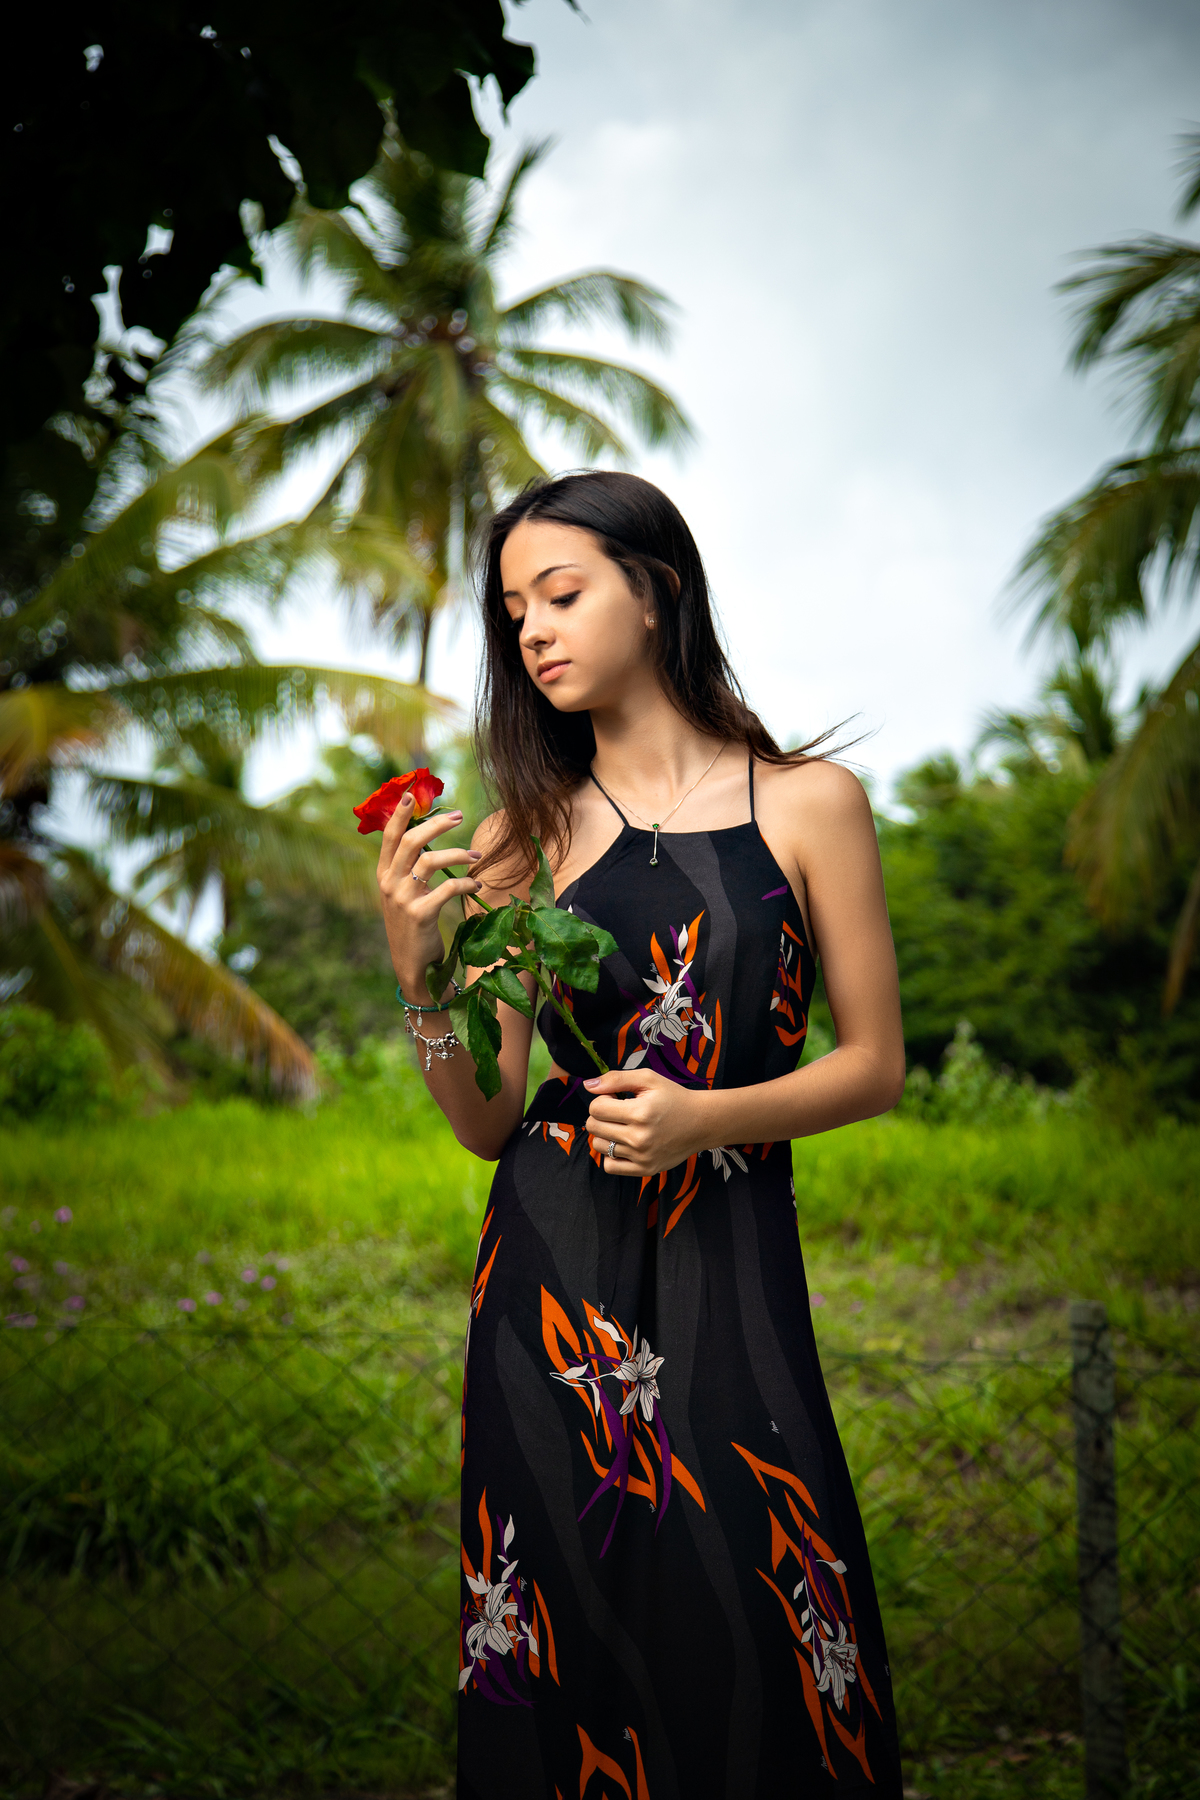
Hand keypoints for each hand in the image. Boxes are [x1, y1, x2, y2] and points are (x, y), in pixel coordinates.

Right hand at [377, 797, 482, 995]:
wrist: (411, 965)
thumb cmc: (413, 925)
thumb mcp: (404, 894)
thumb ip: (410, 868)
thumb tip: (429, 837)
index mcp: (384, 874)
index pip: (389, 836)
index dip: (400, 814)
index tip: (412, 794)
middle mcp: (389, 883)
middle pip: (410, 841)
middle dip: (437, 824)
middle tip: (459, 815)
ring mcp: (402, 898)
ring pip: (430, 860)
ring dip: (458, 853)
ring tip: (477, 856)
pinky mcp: (420, 914)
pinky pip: (447, 888)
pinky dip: (466, 883)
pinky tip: (477, 885)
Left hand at [583, 1067, 713, 1177]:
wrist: (701, 1123)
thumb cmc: (674, 1097)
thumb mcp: (648, 1079)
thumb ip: (616, 1079)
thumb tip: (588, 1085)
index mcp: (640, 1112)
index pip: (596, 1108)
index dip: (602, 1099)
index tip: (615, 1098)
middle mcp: (640, 1137)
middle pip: (593, 1127)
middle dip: (600, 1115)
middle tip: (618, 1111)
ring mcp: (642, 1157)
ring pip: (599, 1146)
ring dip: (605, 1134)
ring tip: (622, 1127)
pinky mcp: (645, 1170)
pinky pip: (610, 1166)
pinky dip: (611, 1155)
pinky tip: (623, 1144)